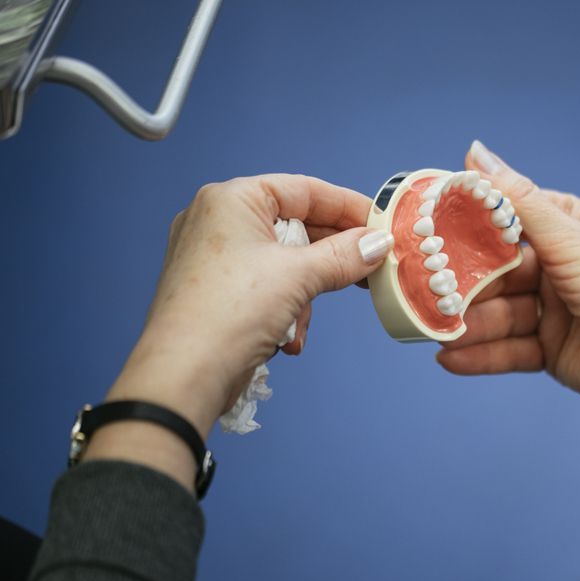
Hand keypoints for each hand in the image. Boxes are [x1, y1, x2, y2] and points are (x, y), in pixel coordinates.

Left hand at [85, 175, 392, 490]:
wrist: (182, 376)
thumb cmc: (230, 312)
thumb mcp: (298, 277)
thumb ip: (345, 256)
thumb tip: (379, 244)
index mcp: (232, 199)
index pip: (305, 190)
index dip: (348, 208)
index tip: (383, 226)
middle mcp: (218, 220)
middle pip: (295, 227)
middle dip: (329, 259)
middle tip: (369, 272)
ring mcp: (213, 257)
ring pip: (284, 263)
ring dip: (304, 295)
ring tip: (303, 323)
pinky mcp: (214, 291)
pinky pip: (265, 287)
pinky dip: (283, 310)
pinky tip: (287, 339)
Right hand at [438, 142, 579, 511]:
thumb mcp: (567, 236)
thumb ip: (516, 199)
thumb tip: (475, 152)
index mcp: (572, 229)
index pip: (513, 218)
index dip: (474, 223)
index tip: (434, 225)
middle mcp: (562, 266)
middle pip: (500, 271)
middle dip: (466, 284)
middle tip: (428, 287)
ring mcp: (556, 310)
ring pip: (500, 313)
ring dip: (469, 324)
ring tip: (437, 331)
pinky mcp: (551, 349)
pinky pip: (509, 348)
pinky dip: (481, 354)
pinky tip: (450, 357)